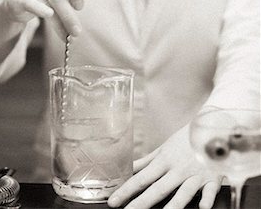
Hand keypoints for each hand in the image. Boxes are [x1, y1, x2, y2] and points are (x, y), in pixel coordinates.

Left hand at [108, 125, 222, 208]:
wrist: (211, 126)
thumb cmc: (185, 140)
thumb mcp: (164, 149)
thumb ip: (146, 162)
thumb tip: (127, 169)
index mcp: (164, 161)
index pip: (141, 178)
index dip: (126, 190)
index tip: (113, 201)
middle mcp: (177, 169)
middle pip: (158, 189)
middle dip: (141, 203)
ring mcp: (195, 175)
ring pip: (183, 193)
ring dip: (173, 205)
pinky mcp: (213, 178)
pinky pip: (211, 190)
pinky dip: (207, 198)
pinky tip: (203, 207)